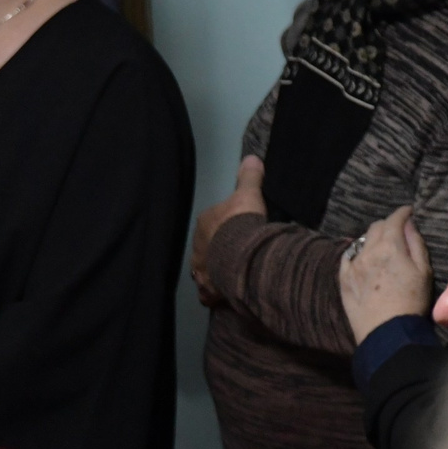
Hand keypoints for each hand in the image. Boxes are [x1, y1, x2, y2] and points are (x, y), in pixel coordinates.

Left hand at [191, 156, 266, 306]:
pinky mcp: (207, 290)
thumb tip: (251, 157)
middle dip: (217, 247)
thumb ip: (249, 177)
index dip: (225, 223)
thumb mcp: (249, 195)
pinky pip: (209, 291)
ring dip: (214, 269)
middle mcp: (196, 248)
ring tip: (230, 271)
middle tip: (236, 249)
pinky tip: (225, 291)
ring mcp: (200, 270)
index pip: (212, 221)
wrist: (242, 256)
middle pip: (207, 246)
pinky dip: (215, 291)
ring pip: (205, 268)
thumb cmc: (242, 222)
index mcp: (204, 223)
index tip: (238, 226)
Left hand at [339, 206, 432, 344]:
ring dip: (373, 238)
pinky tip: (363, 258)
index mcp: (390, 246)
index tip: (410, 211)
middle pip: (376, 227)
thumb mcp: (424, 271)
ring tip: (382, 245)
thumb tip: (409, 224)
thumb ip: (416, 243)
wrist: (387, 333)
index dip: (403, 212)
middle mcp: (368, 251)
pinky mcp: (343, 279)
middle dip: (388, 224)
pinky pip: (348, 257)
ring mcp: (353, 265)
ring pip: (362, 241)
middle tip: (398, 230)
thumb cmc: (412, 301)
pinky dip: (357, 252)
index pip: (395, 219)